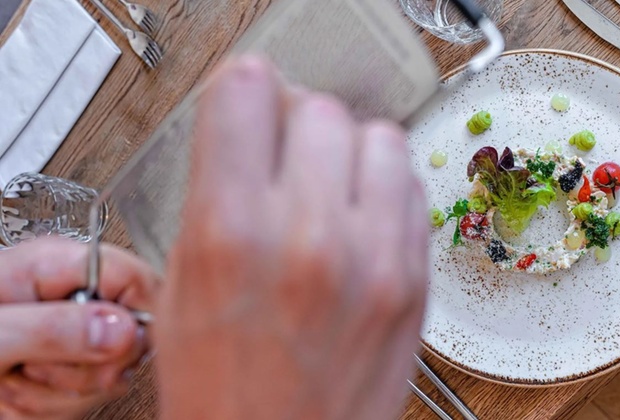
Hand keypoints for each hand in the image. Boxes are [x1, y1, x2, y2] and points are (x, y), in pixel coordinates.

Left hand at [0, 238, 157, 418]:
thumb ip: (54, 329)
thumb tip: (123, 329)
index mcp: (56, 266)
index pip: (135, 277)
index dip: (137, 314)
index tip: (114, 345)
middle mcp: (71, 296)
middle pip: (132, 330)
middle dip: (88, 364)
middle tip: (42, 363)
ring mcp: (70, 333)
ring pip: (113, 368)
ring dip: (63, 388)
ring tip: (19, 374)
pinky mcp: (66, 365)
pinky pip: (92, 392)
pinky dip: (55, 404)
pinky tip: (22, 388)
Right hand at [156, 56, 428, 418]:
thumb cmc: (225, 387)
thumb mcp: (185, 281)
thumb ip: (216, 189)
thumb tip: (247, 125)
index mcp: (231, 233)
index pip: (246, 92)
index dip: (244, 93)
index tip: (247, 106)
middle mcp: (310, 237)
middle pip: (322, 108)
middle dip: (299, 125)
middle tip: (288, 159)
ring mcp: (375, 258)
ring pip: (380, 136)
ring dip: (351, 152)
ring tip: (330, 189)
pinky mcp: (416, 280)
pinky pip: (412, 187)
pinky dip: (386, 188)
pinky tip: (361, 219)